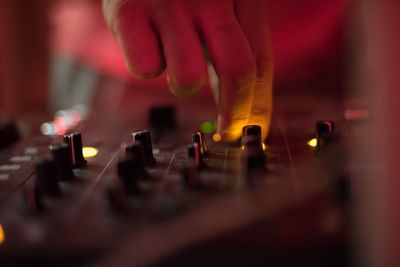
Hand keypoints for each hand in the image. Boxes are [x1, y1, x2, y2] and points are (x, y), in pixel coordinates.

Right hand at [103, 0, 272, 140]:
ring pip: (188, 79)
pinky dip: (147, 65)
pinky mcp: (128, 11)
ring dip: (183, 83)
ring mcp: (169, 3)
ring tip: (174, 59)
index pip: (261, 61)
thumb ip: (233, 46)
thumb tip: (247, 105)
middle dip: (235, 112)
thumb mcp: (218, 5)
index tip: (254, 130)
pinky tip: (146, 43)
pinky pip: (145, 68)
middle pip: (238, 72)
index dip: (259, 104)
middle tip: (228, 131)